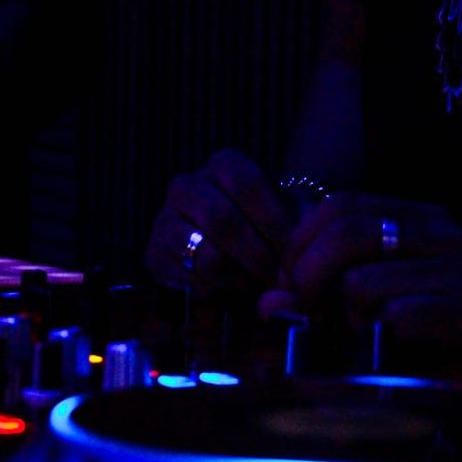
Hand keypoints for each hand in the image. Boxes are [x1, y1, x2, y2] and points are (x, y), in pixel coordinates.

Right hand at [144, 149, 295, 298]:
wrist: (235, 256)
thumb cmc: (268, 232)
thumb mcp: (289, 218)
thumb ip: (304, 223)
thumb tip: (307, 242)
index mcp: (222, 165)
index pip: (249, 186)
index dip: (276, 223)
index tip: (295, 253)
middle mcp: (186, 186)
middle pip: (223, 220)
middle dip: (258, 256)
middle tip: (280, 279)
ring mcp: (165, 221)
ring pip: (205, 254)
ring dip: (239, 278)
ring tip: (257, 286)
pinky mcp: (154, 256)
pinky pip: (188, 282)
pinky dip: (216, 294)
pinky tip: (232, 295)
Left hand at [257, 192, 461, 356]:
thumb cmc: (434, 339)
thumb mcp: (370, 309)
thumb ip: (319, 298)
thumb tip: (268, 301)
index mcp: (419, 219)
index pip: (341, 205)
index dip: (300, 243)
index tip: (287, 283)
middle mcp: (446, 233)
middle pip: (345, 233)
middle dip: (309, 277)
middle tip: (309, 313)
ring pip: (363, 280)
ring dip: (347, 318)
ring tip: (365, 334)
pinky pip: (397, 316)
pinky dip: (379, 339)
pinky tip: (391, 349)